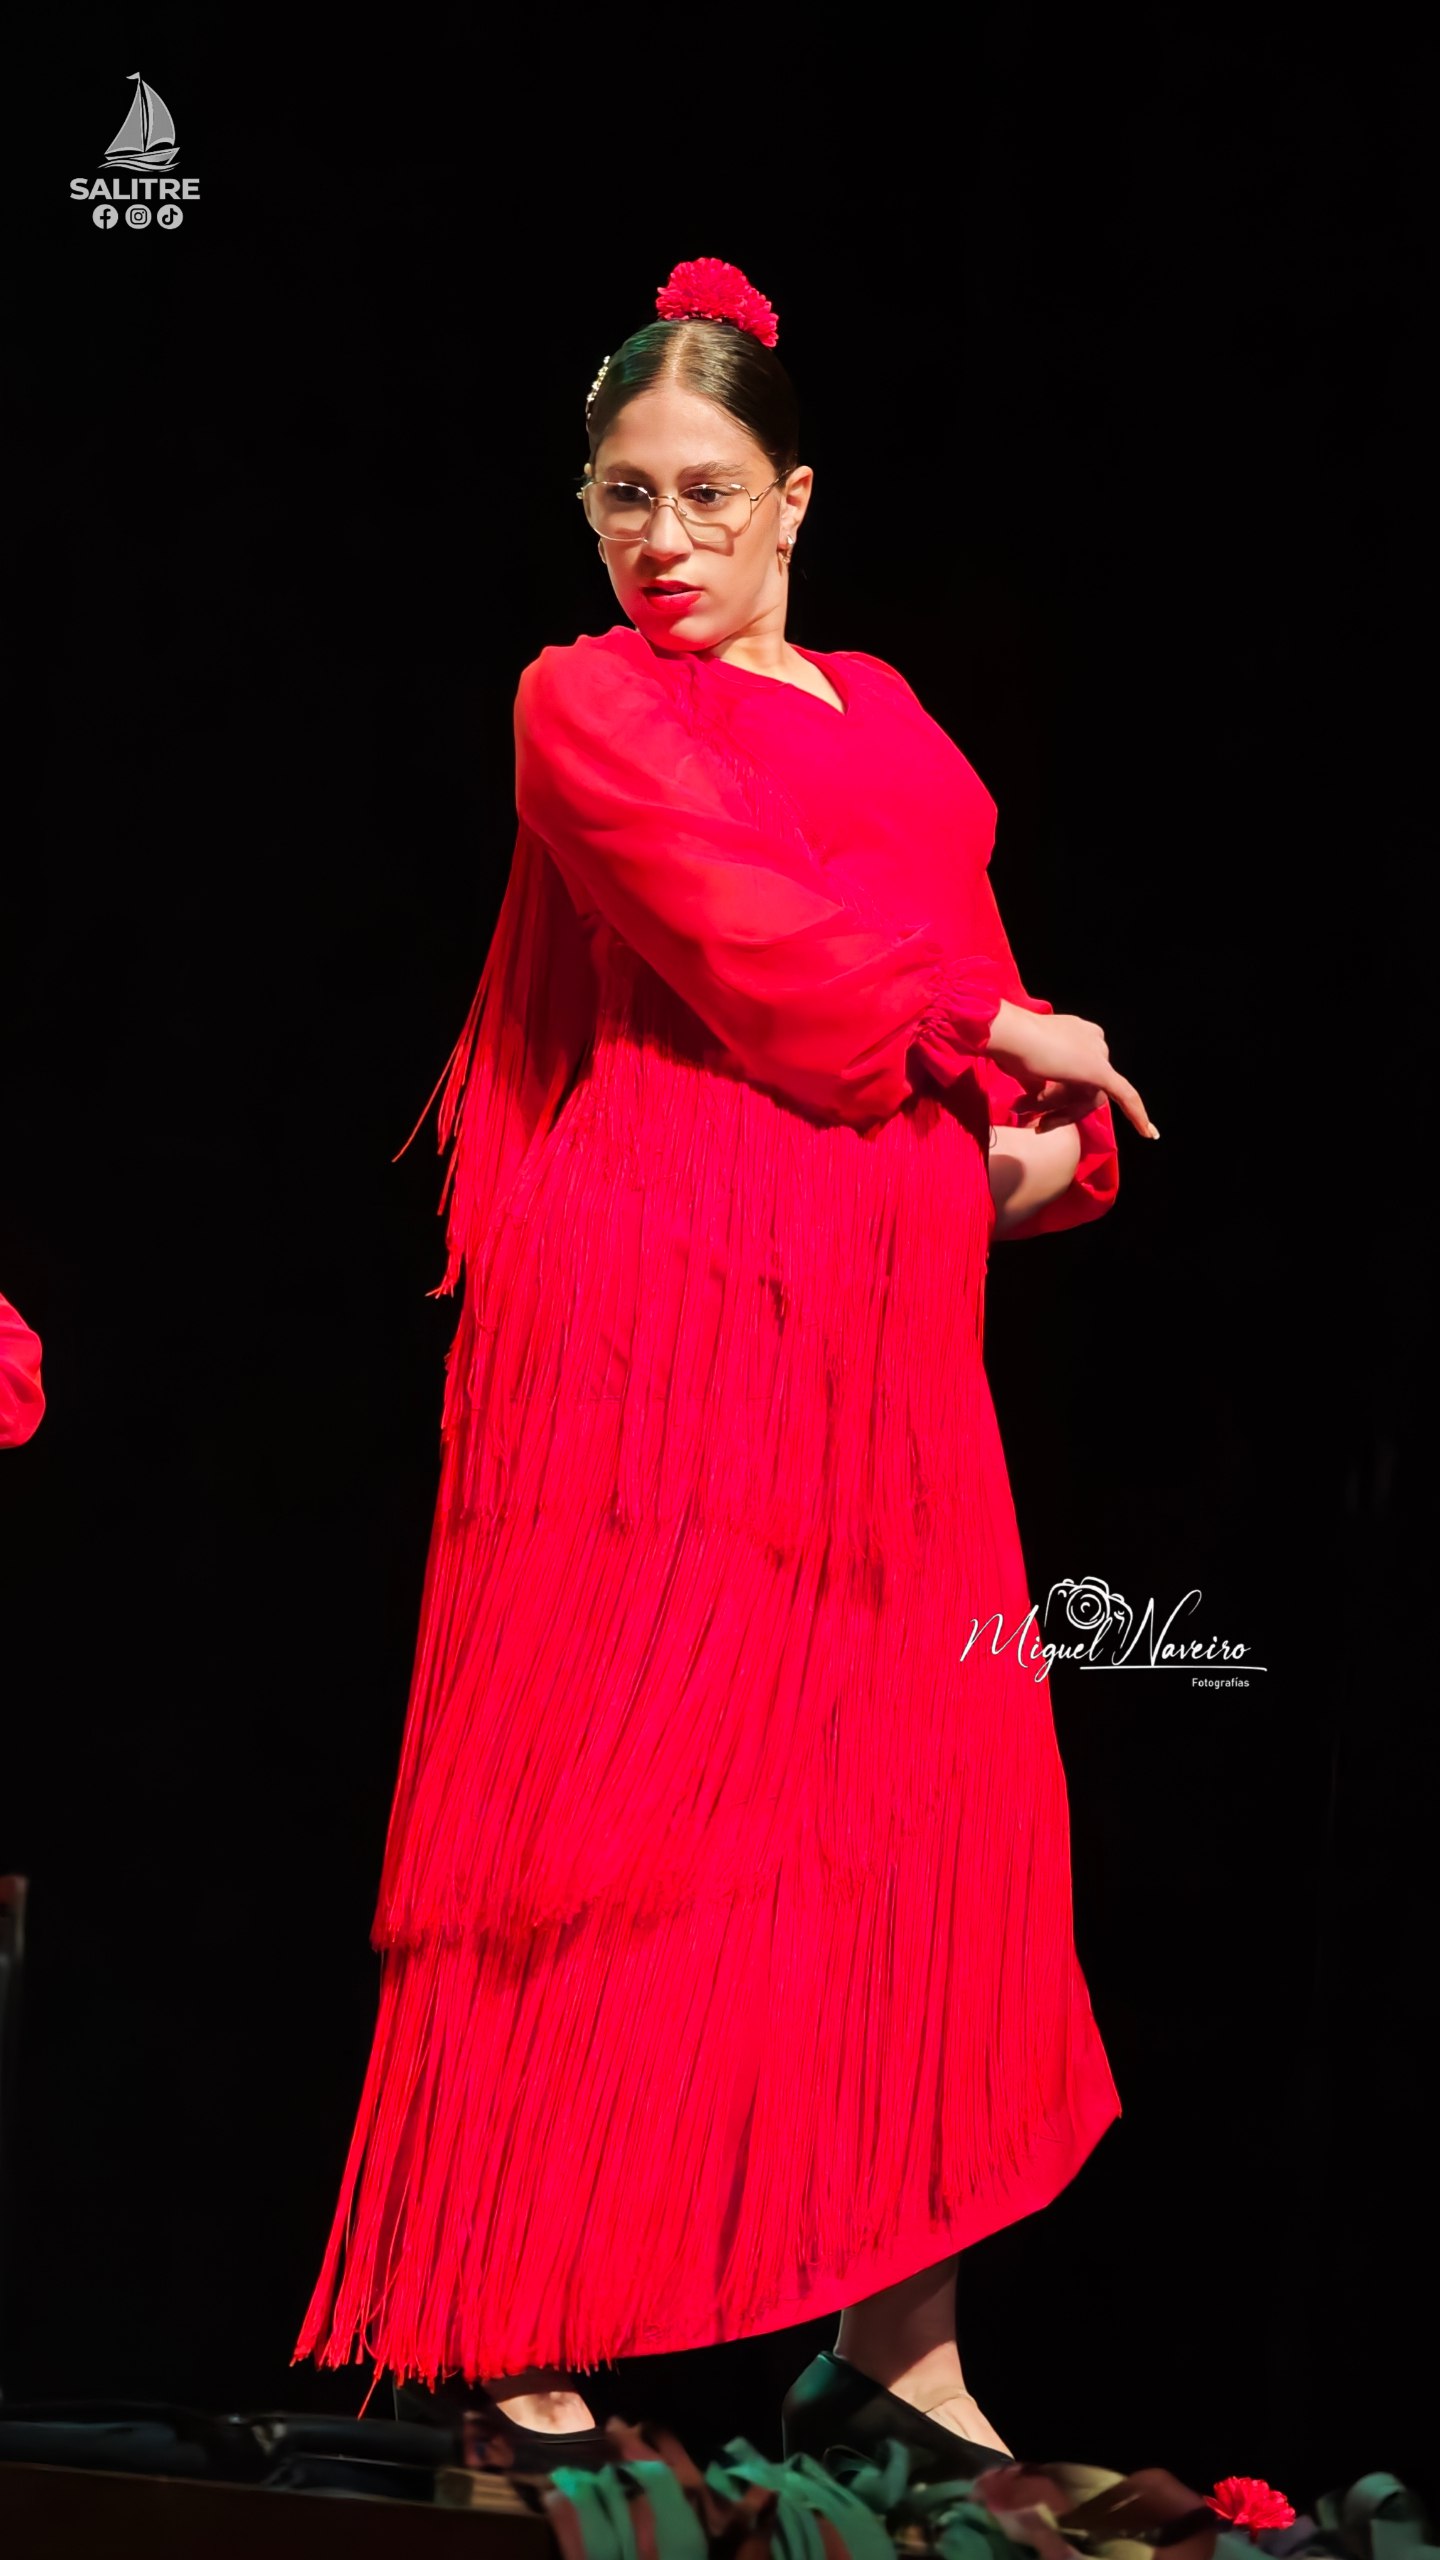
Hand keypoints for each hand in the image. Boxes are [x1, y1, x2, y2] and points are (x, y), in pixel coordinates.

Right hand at [985, 1000, 1157, 1139]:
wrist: (1011, 1036)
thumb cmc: (1011, 1048)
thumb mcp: (1027, 1068)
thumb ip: (1038, 1084)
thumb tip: (1030, 1103)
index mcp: (1080, 1032)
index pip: (1077, 1073)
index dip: (1056, 1095)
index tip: (1031, 1104)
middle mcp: (1094, 1038)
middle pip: (1085, 1087)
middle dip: (1060, 1108)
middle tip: (1036, 1123)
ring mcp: (1098, 1053)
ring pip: (1089, 1097)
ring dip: (1062, 1115)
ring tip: (1036, 1122)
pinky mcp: (1100, 1071)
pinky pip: (1125, 1096)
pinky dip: (1137, 1116)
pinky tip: (1149, 1134)